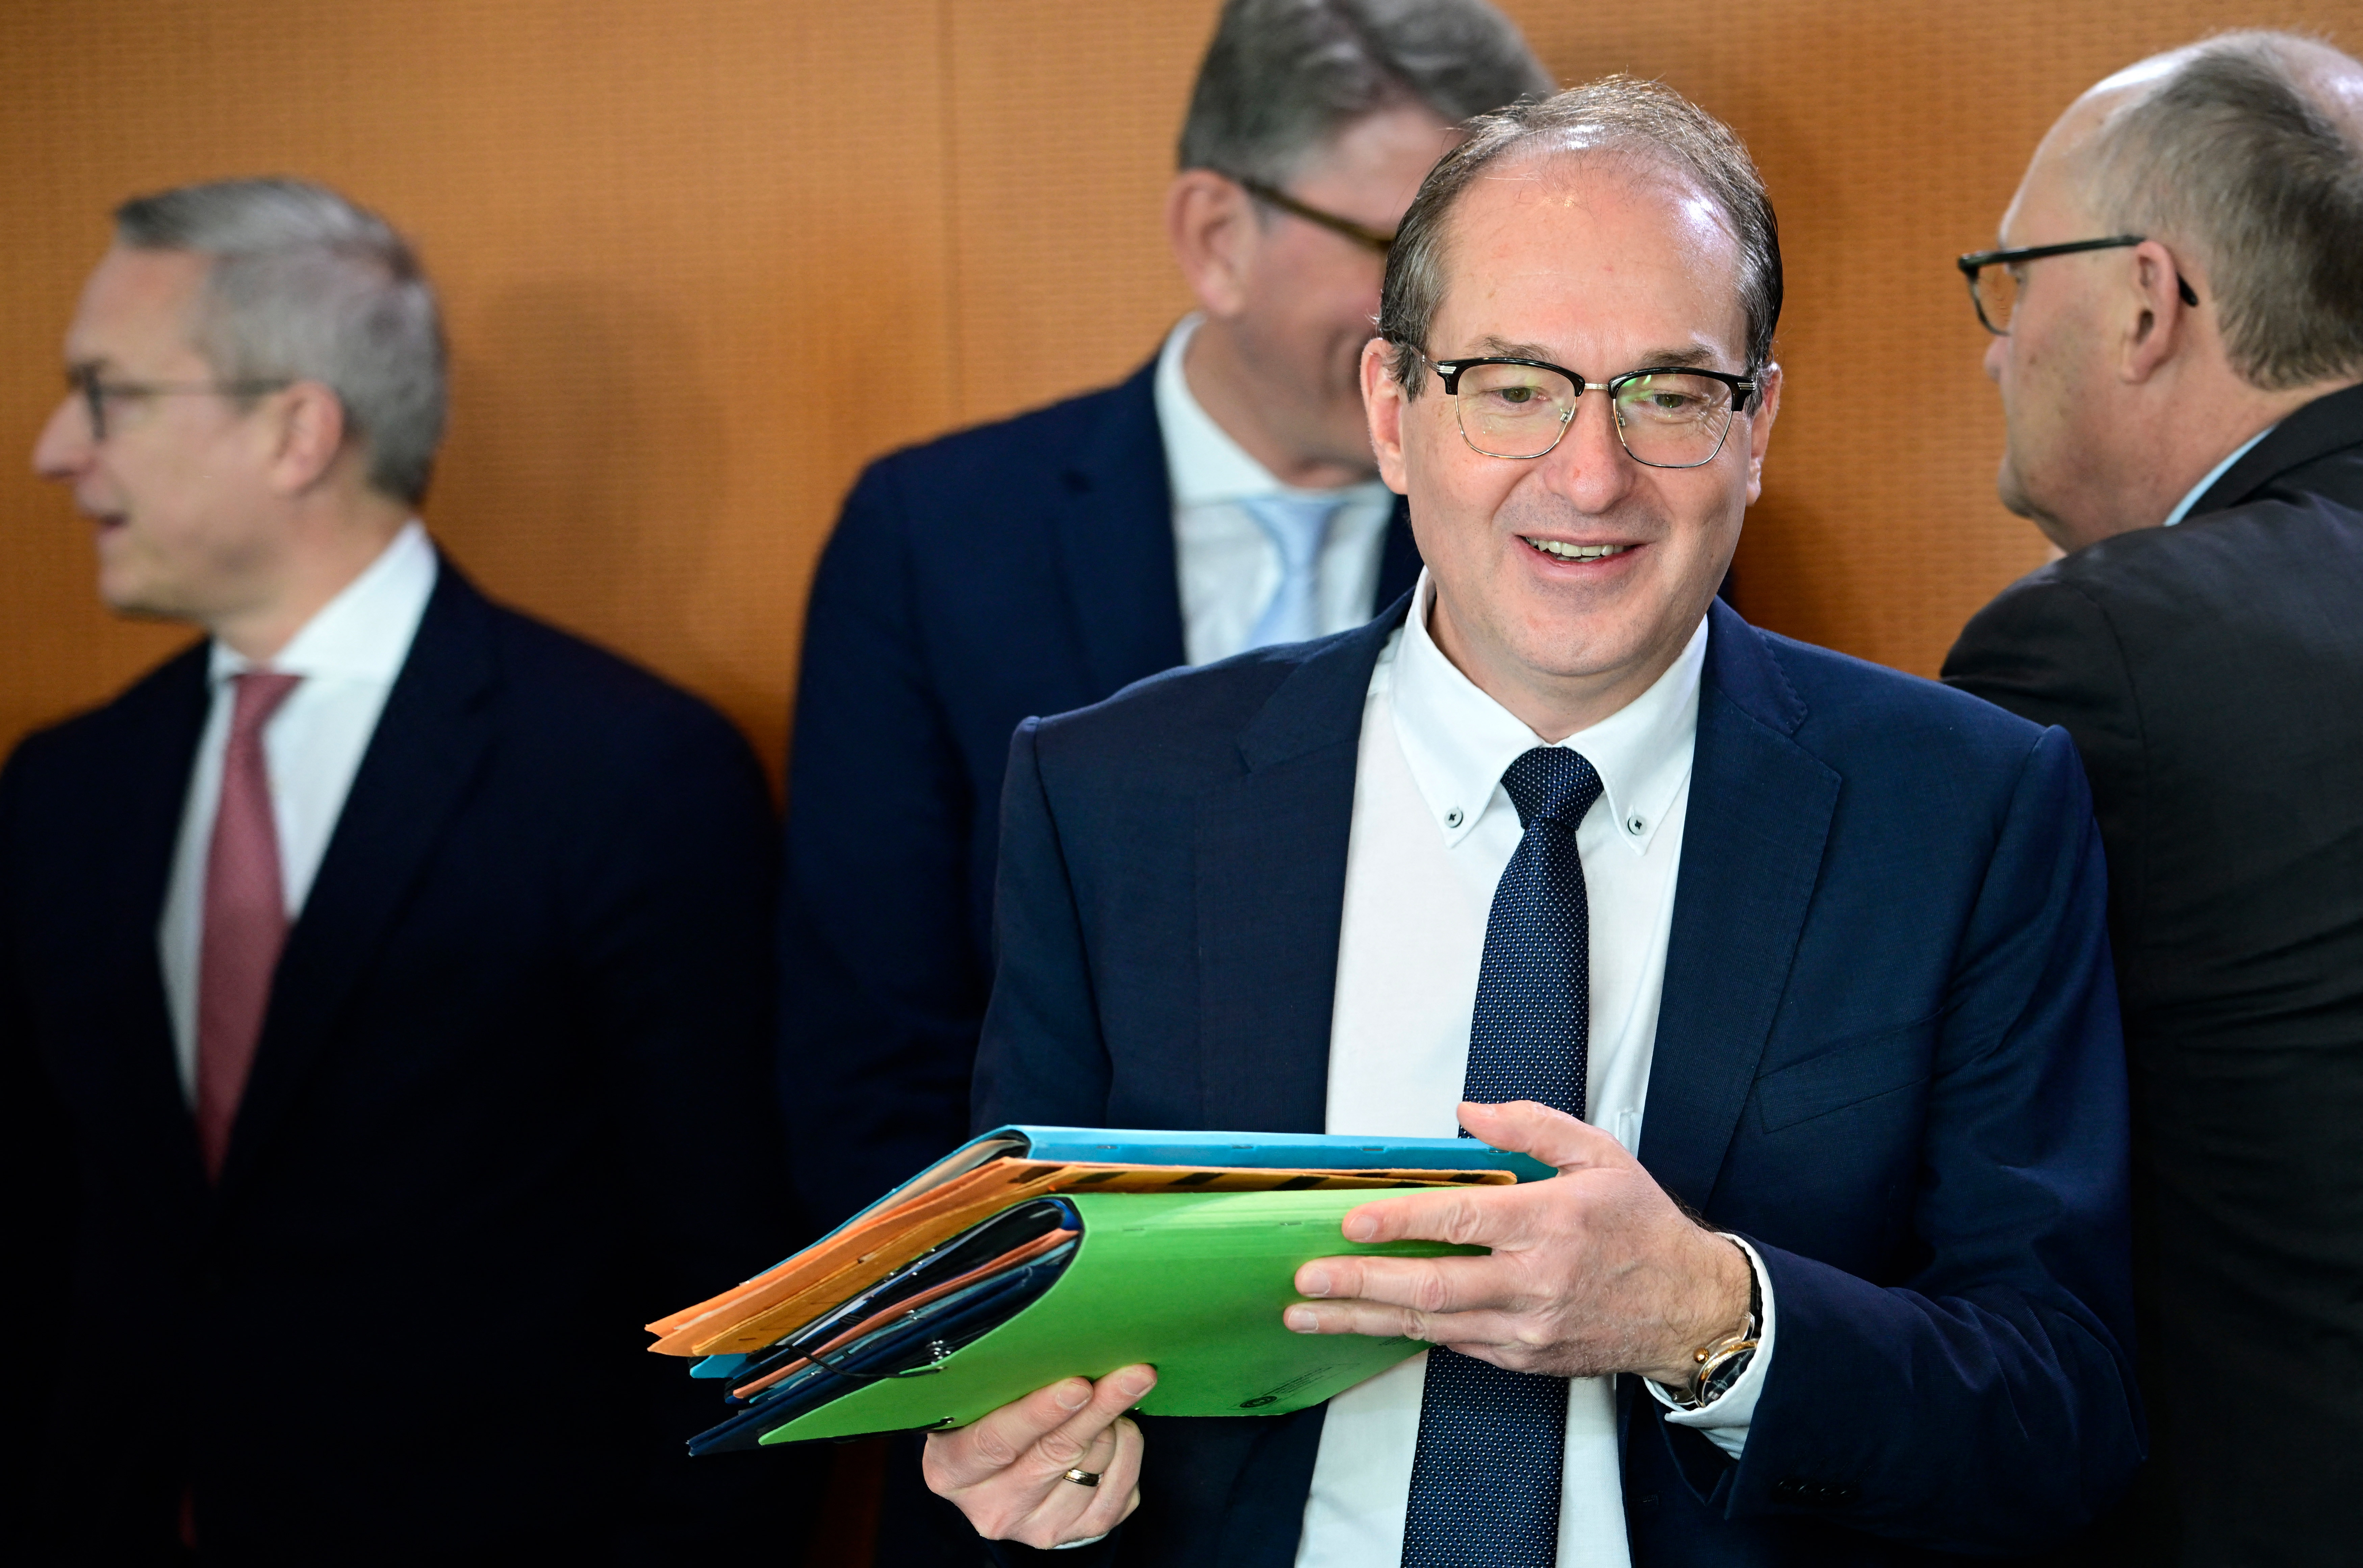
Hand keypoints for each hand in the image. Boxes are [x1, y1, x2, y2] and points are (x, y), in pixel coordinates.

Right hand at [922, 1365, 1155, 1547]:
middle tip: (1133, 1374)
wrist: (1005, 1478)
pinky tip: (1117, 1429)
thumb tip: (1061, 1347)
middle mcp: (991, 1507)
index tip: (1077, 1385)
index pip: (996, 1441)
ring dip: (1113, 1424)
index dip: (1038, 1413)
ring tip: (1111, 1396)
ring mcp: (1037, 1528)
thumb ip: (1001, 1381)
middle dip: (1098, 1408)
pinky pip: (1122, 1488)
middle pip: (1055, 1453)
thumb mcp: (977, 1401)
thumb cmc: (990, 1420)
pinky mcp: (1078, 1534)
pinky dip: (1127, 1450)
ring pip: (1093, 1466)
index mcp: (951, 1468)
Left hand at [1284, 1101, 1749, 1384]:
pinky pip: (1456, 1345)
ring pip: (1432, 1325)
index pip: (1459, 1220)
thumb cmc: (1643, 1228)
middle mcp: (1535, 1280)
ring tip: (1310, 1311)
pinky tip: (1368, 1323)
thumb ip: (1531, 1127)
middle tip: (1308, 1278)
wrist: (1691, 1307)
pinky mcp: (1526, 1357)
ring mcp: (1528, 1326)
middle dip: (1361, 1283)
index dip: (1400, 1220)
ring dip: (1365, 1318)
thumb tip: (1468, 1113)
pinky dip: (1409, 1333)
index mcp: (1550, 1222)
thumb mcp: (1600, 1155)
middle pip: (1432, 1285)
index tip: (1352, 1221)